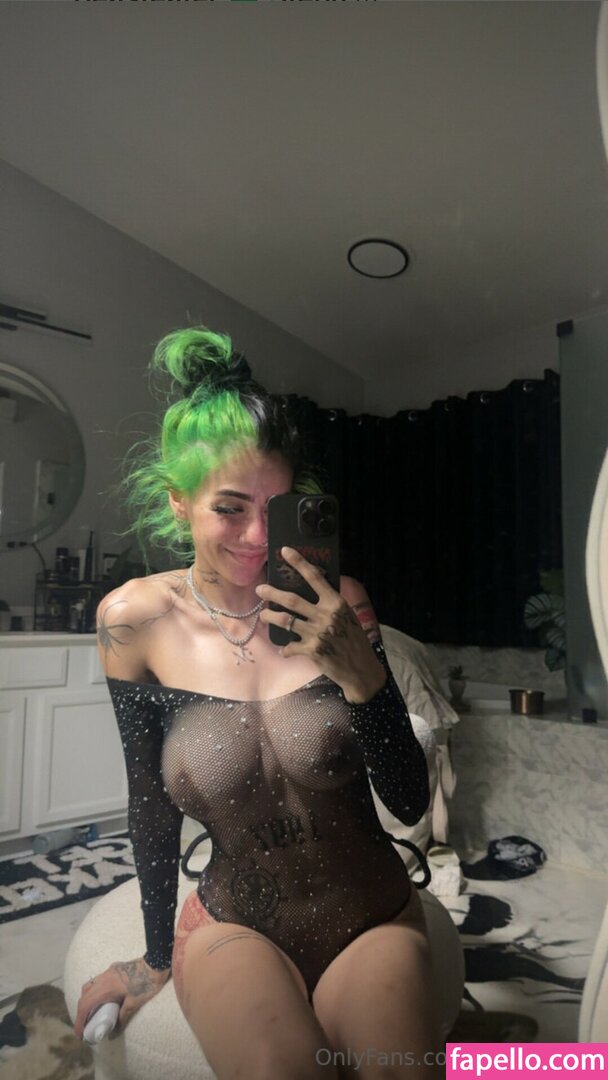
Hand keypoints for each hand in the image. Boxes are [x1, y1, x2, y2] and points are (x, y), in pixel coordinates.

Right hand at [74, 957, 170, 1038]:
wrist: (156, 962)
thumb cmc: (146, 983)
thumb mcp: (134, 1004)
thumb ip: (122, 1019)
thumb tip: (113, 1034)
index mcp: (106, 988)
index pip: (85, 1006)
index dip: (79, 1021)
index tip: (80, 1034)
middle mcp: (103, 979)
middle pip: (84, 997)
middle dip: (81, 1013)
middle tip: (84, 1026)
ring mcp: (107, 972)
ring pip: (89, 987)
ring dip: (86, 1001)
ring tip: (91, 1013)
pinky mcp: (113, 969)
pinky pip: (97, 981)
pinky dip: (94, 992)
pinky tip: (102, 1000)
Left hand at [256, 547, 384, 701]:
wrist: (361, 668)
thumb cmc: (354, 639)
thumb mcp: (347, 616)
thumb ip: (330, 604)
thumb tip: (314, 590)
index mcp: (336, 603)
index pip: (315, 577)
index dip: (299, 563)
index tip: (285, 551)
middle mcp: (326, 615)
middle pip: (292, 599)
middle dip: (272, 593)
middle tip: (260, 589)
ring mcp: (317, 633)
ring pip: (285, 620)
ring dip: (270, 616)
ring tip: (263, 615)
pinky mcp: (312, 650)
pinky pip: (290, 647)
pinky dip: (285, 649)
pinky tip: (284, 650)